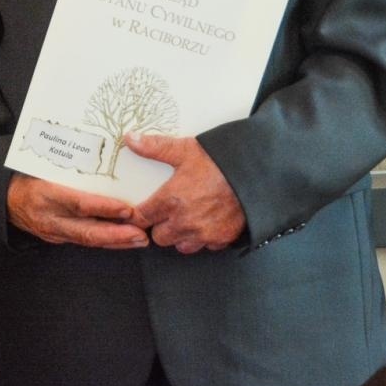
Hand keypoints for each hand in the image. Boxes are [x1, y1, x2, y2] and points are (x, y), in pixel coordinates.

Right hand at [6, 173, 150, 248]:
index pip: (79, 203)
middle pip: (86, 230)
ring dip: (116, 242)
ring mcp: (52, 231)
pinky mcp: (55, 239)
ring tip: (140, 240)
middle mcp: (49, 216)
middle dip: (116, 235)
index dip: (104, 208)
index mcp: (45, 193)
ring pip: (87, 240)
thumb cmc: (27, 175)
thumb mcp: (44, 165)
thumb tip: (106, 157)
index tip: (128, 209)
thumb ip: (70, 166)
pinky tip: (123, 241)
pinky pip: (83, 242)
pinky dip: (105, 242)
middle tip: (141, 234)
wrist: (4, 198)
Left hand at [126, 134, 245, 253]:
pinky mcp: (221, 239)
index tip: (142, 211)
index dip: (140, 214)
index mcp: (170, 200)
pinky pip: (205, 246)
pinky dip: (204, 238)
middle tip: (168, 212)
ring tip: (187, 219)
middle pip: (159, 236)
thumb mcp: (185, 150)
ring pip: (181, 245)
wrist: (254, 173)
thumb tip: (131, 139)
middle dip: (161, 226)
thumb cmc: (220, 161)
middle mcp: (184, 221)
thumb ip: (155, 147)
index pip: (142, 217)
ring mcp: (203, 233)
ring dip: (181, 235)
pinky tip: (207, 223)